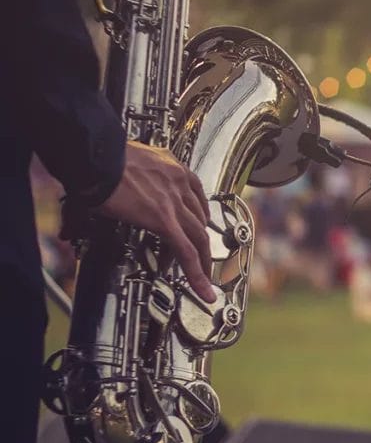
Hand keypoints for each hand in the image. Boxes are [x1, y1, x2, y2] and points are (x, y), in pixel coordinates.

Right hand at [98, 142, 215, 302]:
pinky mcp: (163, 219)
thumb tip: (97, 191)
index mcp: (170, 165)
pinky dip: (196, 272)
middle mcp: (178, 181)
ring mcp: (174, 201)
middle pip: (200, 218)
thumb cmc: (98, 156)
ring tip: (203, 277)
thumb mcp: (121, 161)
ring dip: (203, 259)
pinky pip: (186, 251)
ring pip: (198, 236)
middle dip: (204, 240)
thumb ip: (122, 178)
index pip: (194, 193)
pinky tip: (201, 288)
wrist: (94, 155)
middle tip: (204, 256)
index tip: (198, 224)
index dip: (198, 213)